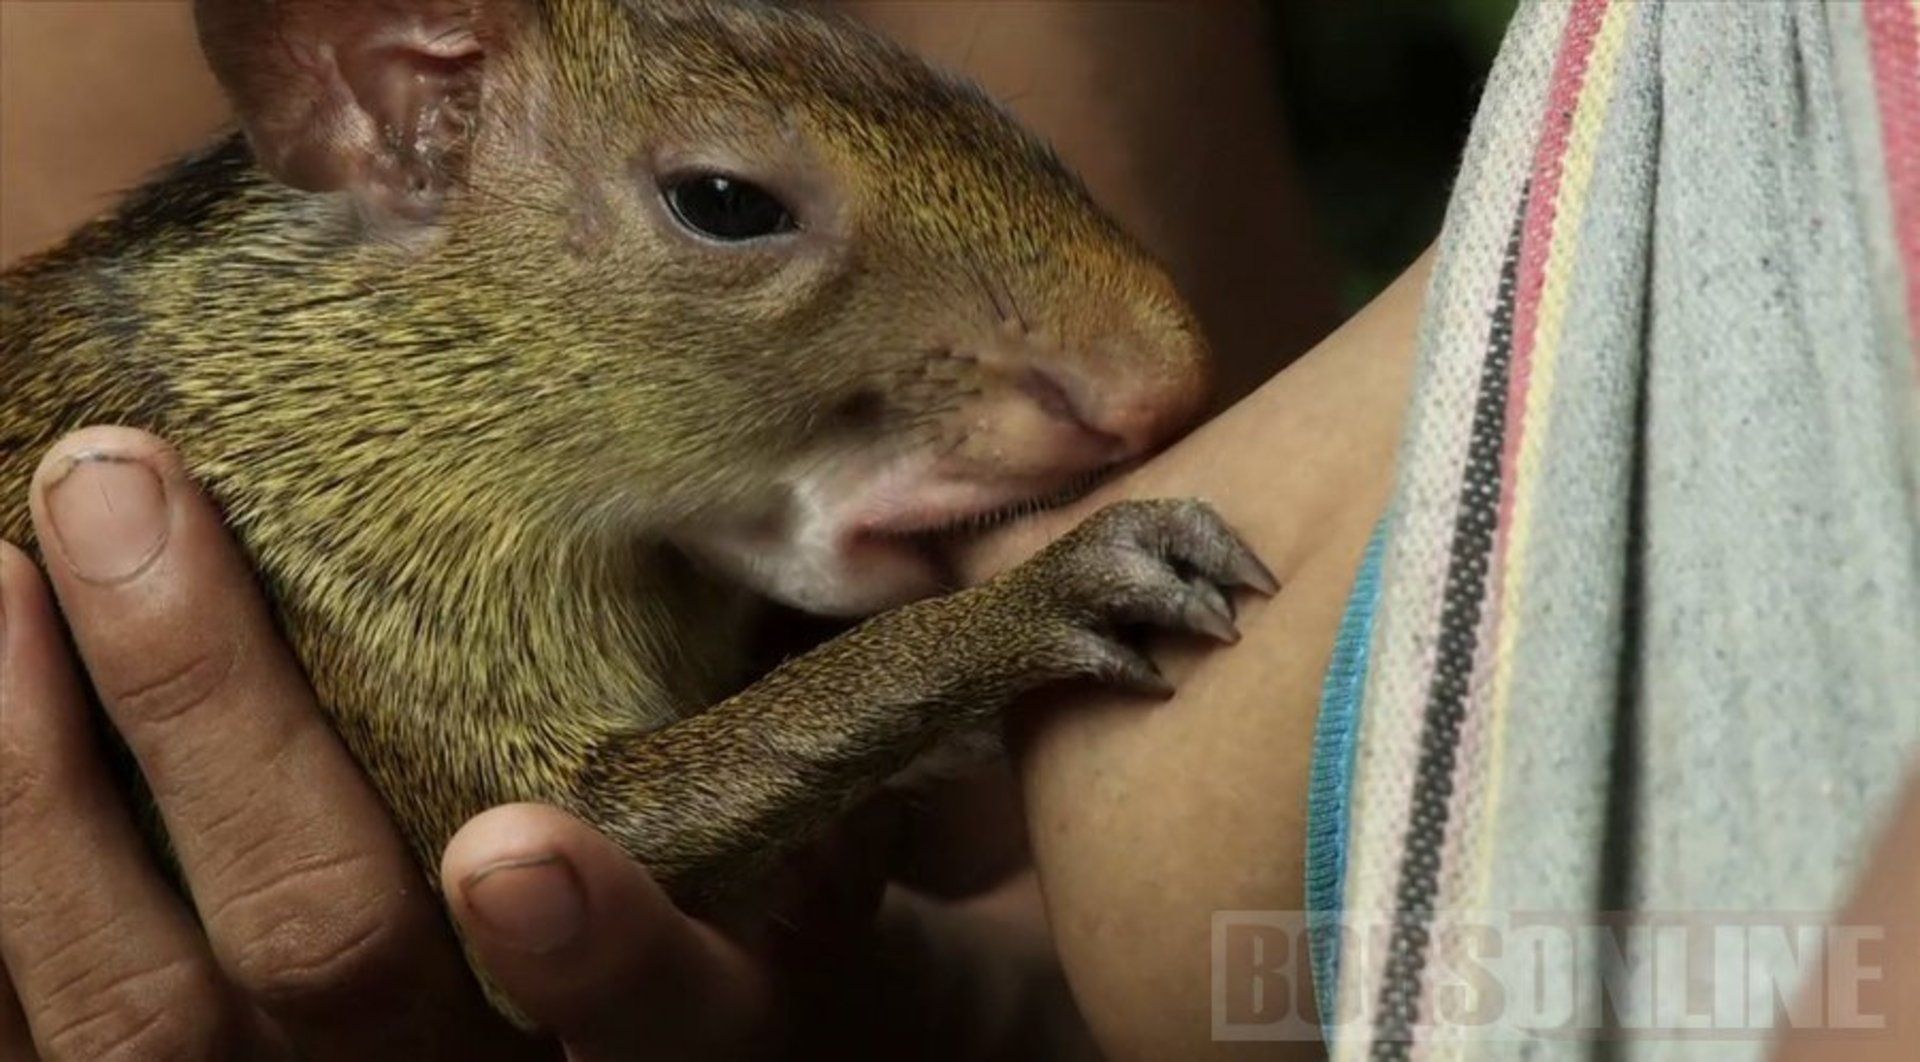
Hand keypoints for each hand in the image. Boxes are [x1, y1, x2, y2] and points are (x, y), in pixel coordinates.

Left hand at [0, 427, 1081, 1060]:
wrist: (706, 1055)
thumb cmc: (765, 919)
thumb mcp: (838, 843)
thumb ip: (818, 727)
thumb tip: (845, 510)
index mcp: (703, 1036)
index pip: (662, 1031)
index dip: (596, 959)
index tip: (513, 844)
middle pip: (324, 960)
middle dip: (209, 717)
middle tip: (122, 489)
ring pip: (137, 1022)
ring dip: (35, 787)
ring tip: (1, 564)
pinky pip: (48, 1038)